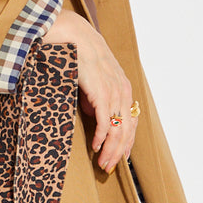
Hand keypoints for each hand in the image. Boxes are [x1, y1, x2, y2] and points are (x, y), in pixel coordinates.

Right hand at [41, 9, 137, 172]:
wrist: (72, 34)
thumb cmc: (79, 54)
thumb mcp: (93, 78)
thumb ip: (96, 97)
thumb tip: (94, 115)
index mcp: (123, 87)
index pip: (131, 122)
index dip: (127, 142)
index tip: (120, 158)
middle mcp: (123, 91)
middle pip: (128, 129)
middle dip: (119, 152)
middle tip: (109, 168)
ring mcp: (114, 92)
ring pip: (119, 130)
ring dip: (111, 149)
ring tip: (103, 163)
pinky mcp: (101, 92)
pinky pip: (106, 121)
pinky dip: (102, 137)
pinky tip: (96, 146)